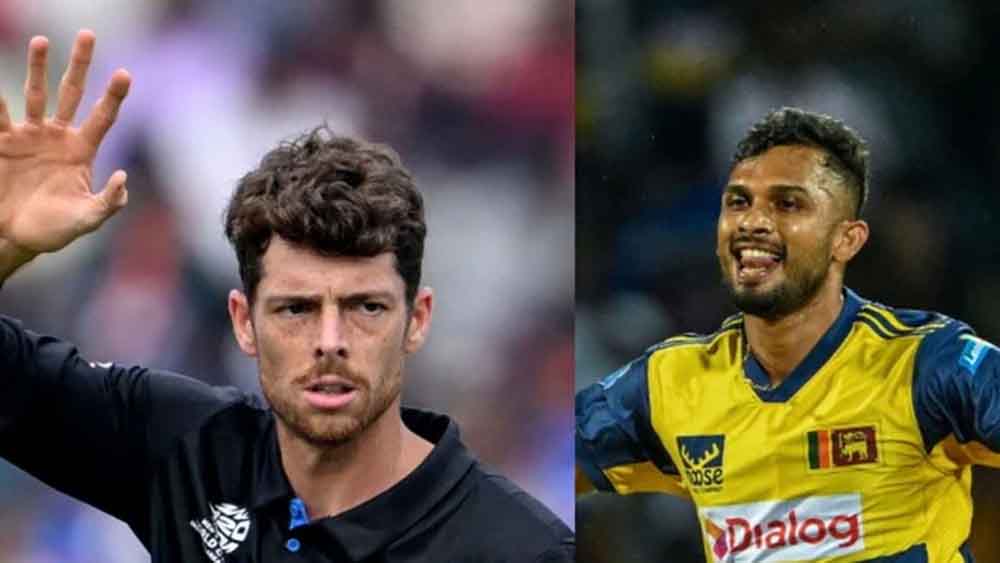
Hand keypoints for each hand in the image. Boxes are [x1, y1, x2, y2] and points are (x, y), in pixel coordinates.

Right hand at [0, 29, 130, 257]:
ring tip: (42, 40)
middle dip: (80, 64)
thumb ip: (108, 203)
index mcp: (82, 151)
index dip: (113, 96)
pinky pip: (0, 116)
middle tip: (88, 34)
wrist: (14, 237)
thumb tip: (123, 178)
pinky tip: (0, 87)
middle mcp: (57, 136)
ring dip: (38, 67)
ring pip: (35, 94)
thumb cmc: (54, 230)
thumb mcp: (86, 219)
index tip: (125, 73)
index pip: (102, 117)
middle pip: (71, 92)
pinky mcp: (2, 142)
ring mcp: (29, 136)